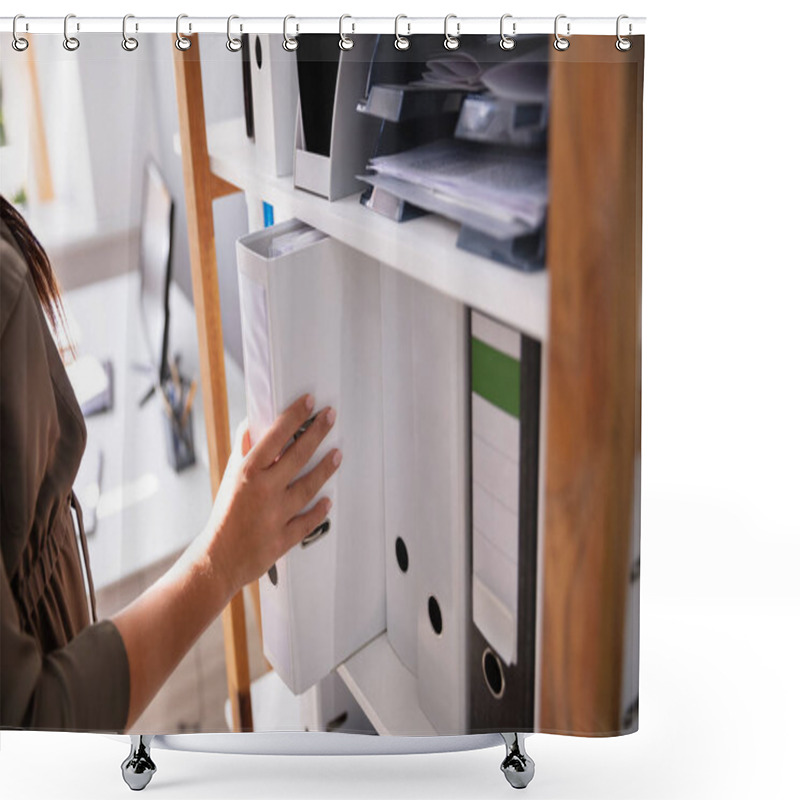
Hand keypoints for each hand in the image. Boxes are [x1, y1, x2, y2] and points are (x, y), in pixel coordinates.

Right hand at [203, 394, 340, 597]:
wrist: (216, 559)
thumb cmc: (223, 516)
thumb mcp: (229, 477)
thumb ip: (243, 451)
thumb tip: (252, 425)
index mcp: (247, 473)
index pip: (275, 436)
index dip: (294, 417)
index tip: (309, 402)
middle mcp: (263, 490)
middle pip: (298, 455)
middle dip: (317, 432)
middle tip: (330, 417)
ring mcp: (275, 515)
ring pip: (309, 486)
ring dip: (326, 468)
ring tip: (337, 454)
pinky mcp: (283, 538)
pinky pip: (308, 521)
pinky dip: (319, 510)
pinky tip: (328, 499)